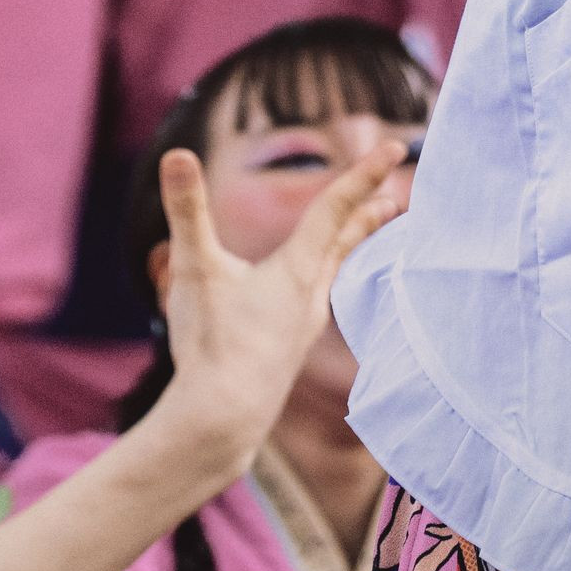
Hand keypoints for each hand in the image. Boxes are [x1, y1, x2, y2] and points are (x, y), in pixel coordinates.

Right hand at [143, 140, 409, 465]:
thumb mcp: (194, 269)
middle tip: (394, 197)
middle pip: (345, 242)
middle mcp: (310, 296)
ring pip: (332, 275)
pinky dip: (322, 284)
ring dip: (348, 249)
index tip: (395, 148)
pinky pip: (314, 305)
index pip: (335, 208)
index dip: (363, 173)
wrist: (223, 423)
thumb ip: (186, 210)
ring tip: (357, 238)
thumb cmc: (212, 344)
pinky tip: (306, 297)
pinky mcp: (288, 353)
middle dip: (367, 214)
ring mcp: (302, 328)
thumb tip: (175, 154)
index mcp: (296, 270)